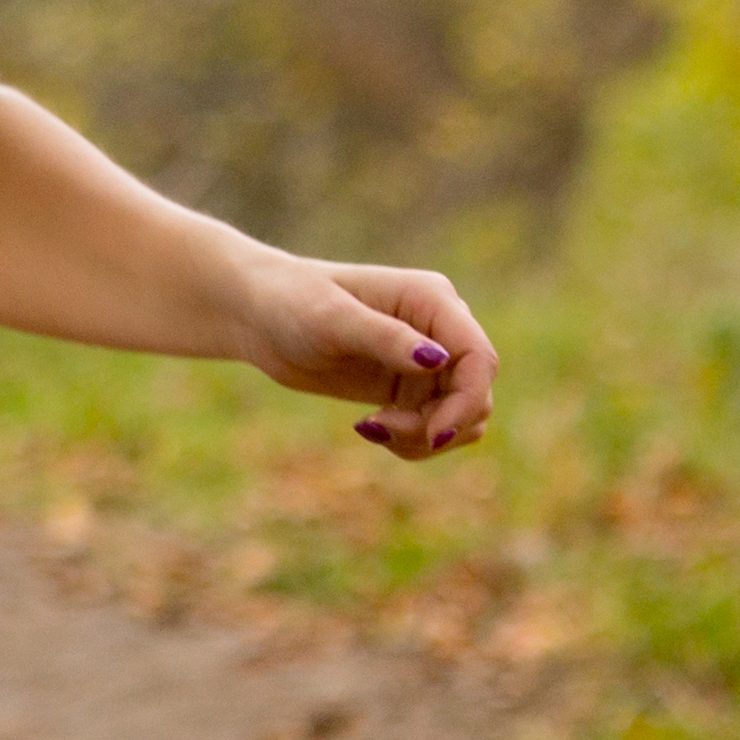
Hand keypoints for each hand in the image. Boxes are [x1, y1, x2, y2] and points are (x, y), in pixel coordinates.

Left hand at [240, 253, 496, 460]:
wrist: (259, 316)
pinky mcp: (409, 386)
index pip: (480, 358)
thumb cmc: (291, 303)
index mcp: (432, 300)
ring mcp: (427, 360)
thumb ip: (385, 338)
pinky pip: (434, 425)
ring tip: (372, 429)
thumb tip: (437, 360)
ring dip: (426, 437)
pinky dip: (412, 440)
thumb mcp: (332, 319)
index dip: (467, 402)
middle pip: (476, 393)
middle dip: (440, 424)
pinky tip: (368, 429)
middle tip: (381, 430)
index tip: (432, 434)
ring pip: (461, 416)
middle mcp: (439, 328)